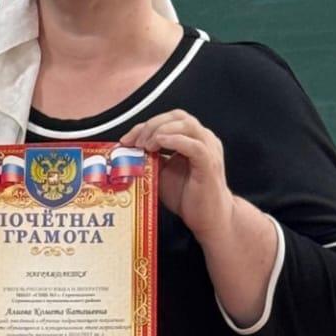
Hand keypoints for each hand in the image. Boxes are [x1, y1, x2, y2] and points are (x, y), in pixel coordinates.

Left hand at [121, 109, 234, 245]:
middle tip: (135, 141)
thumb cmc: (187, 196)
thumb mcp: (162, 173)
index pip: (169, 120)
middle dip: (152, 124)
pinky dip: (175, 140)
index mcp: (193, 138)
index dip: (145, 125)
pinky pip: (195, 146)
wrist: (209, 218)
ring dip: (161, 130)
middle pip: (178, 116)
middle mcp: (204, 139)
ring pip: (187, 125)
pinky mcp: (209, 165)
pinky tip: (159, 143)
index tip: (126, 140)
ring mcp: (209, 150)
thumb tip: (128, 151)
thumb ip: (150, 158)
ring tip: (145, 145)